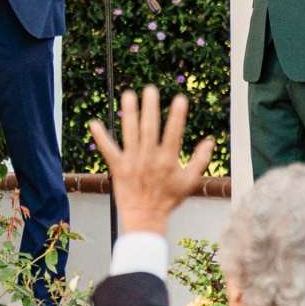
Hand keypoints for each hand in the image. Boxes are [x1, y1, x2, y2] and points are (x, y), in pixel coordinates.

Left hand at [88, 86, 214, 236]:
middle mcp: (149, 158)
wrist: (145, 217)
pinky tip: (94, 123)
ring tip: (128, 94)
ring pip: (130, 133)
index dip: (177, 116)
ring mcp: (132, 162)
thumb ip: (200, 160)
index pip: (174, 133)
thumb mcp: (190, 182)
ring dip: (129, 114)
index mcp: (168, 160)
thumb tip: (210, 141)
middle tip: (150, 88)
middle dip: (150, 108)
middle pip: (149, 128)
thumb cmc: (169, 198)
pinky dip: (101, 137)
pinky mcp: (117, 167)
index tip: (180, 98)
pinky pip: (108, 149)